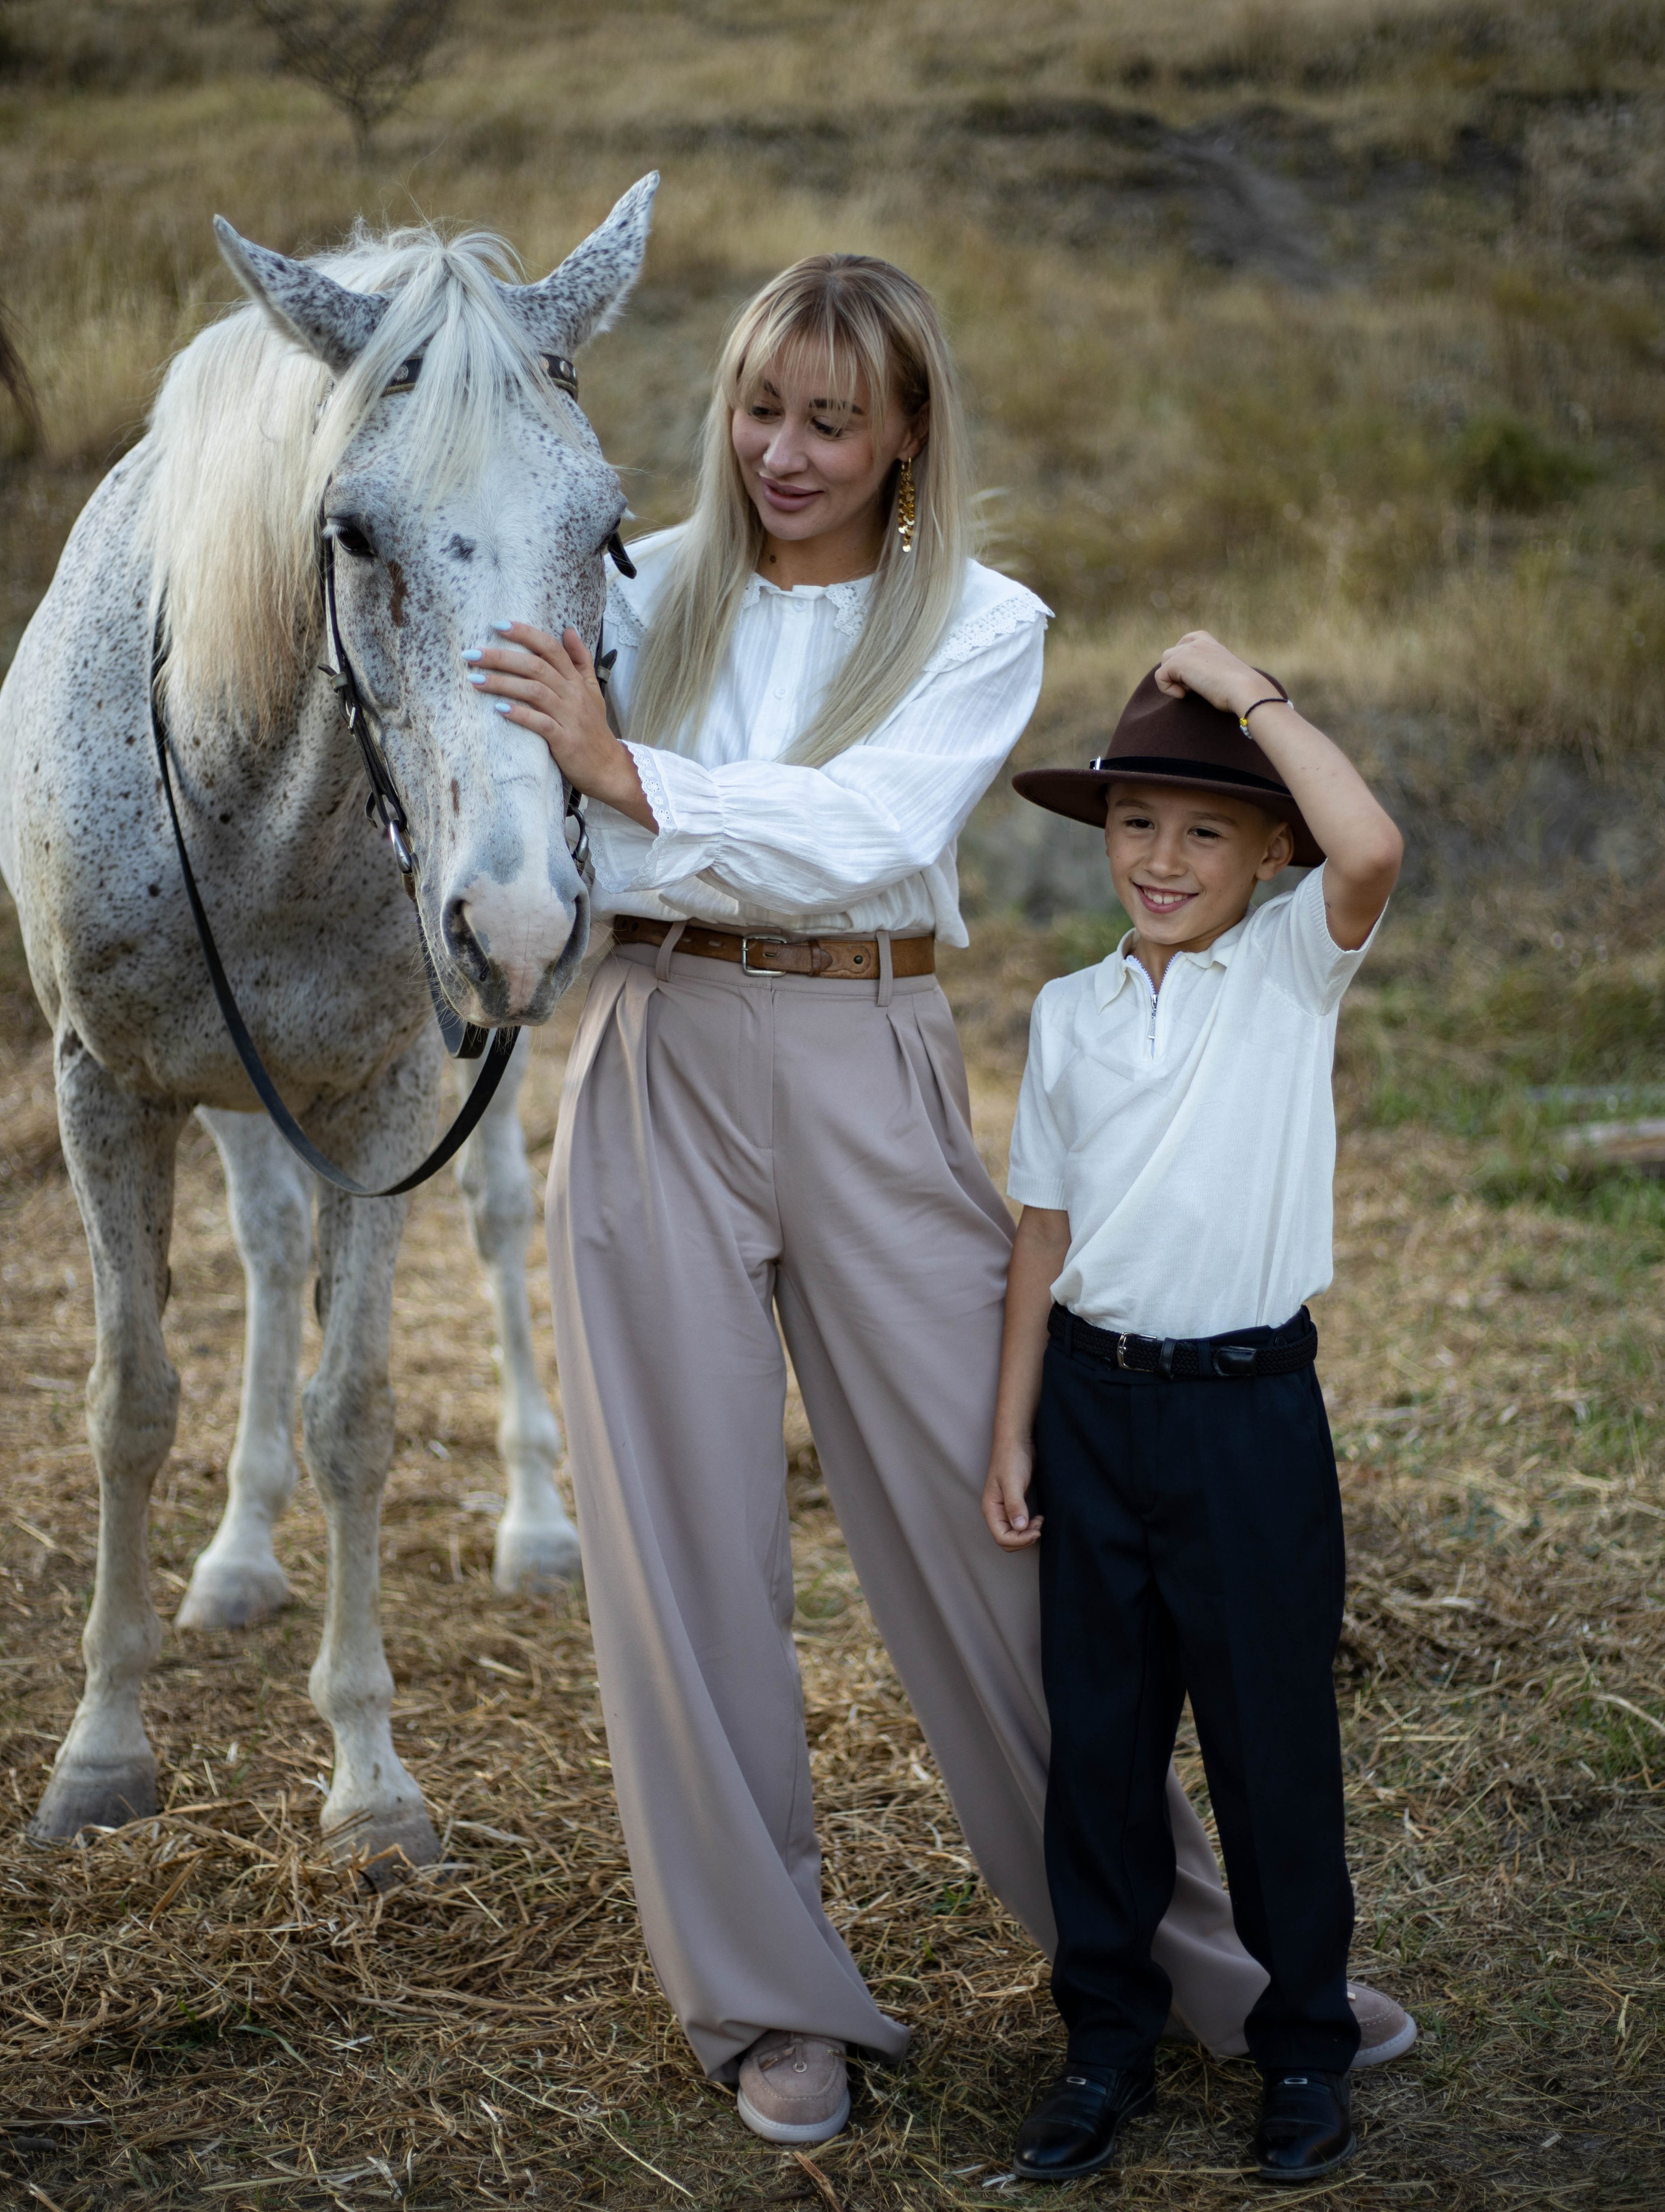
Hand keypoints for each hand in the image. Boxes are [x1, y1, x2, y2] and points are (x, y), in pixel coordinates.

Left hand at [464, 623, 655, 828]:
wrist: (609, 768)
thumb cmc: (594, 729)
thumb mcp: (592, 690)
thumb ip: (580, 660)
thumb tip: (569, 630)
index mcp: (576, 680)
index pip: (550, 648)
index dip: (525, 634)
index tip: (497, 625)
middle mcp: (572, 694)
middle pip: (536, 666)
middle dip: (501, 657)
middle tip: (472, 654)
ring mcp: (569, 717)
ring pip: (535, 691)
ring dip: (503, 683)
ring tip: (475, 679)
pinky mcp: (565, 741)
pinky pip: (540, 724)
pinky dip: (520, 714)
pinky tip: (499, 708)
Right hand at [982, 1438, 1041, 1550]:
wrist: (1016, 1441)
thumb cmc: (1011, 1458)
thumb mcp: (1013, 1481)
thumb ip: (1015, 1504)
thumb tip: (1019, 1527)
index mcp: (991, 1508)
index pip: (1001, 1537)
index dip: (1019, 1540)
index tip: (1036, 1531)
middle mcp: (996, 1511)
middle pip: (1006, 1540)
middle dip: (1023, 1539)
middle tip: (1039, 1527)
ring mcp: (1005, 1509)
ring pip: (1014, 1534)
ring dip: (1027, 1534)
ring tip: (1040, 1521)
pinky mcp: (1014, 1504)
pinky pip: (1020, 1525)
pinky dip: (1029, 1527)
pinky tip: (1039, 1518)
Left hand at [1154, 630, 1264, 721]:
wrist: (1244, 689)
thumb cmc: (1239, 689)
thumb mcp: (1222, 674)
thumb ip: (1207, 670)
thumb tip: (1191, 681)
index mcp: (1209, 642)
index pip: (1185, 642)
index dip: (1183, 661)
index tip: (1195, 678)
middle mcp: (1198, 641)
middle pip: (1171, 654)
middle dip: (1176, 673)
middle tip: (1194, 687)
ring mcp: (1187, 649)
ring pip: (1164, 663)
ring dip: (1173, 680)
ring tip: (1190, 690)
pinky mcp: (1179, 662)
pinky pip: (1160, 676)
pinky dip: (1168, 689)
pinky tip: (1184, 695)